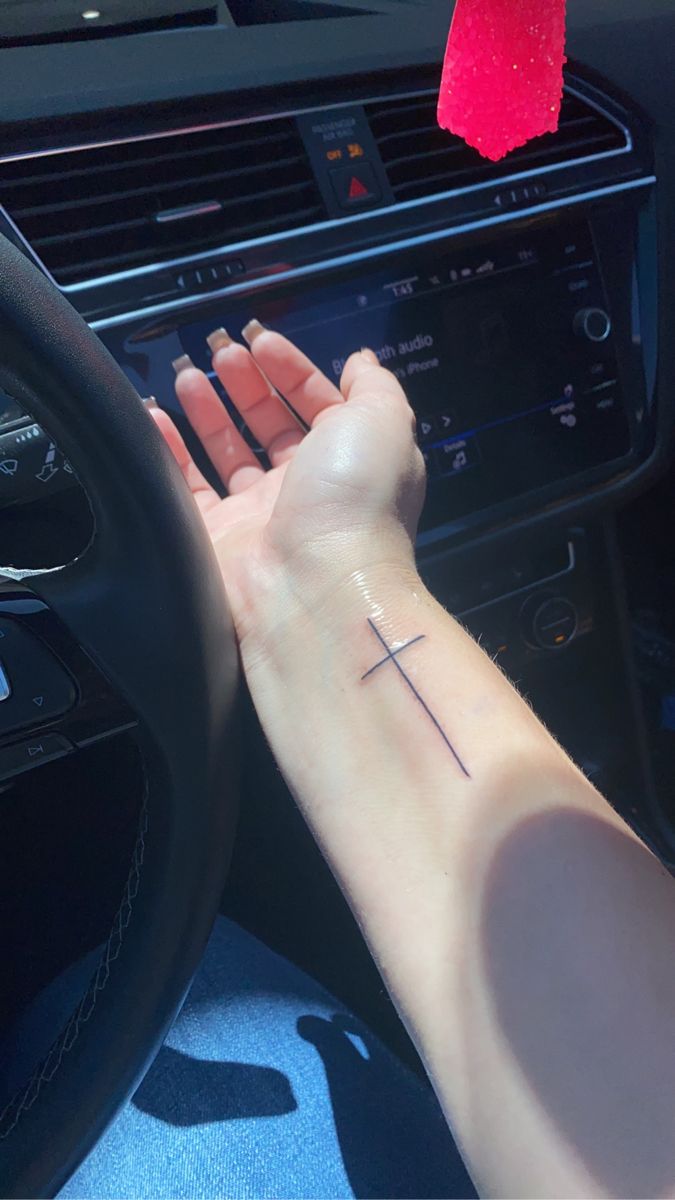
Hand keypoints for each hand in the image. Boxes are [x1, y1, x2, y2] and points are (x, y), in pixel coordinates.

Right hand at [152, 324, 425, 642]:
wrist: (314, 587)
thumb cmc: (354, 498)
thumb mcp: (384, 422)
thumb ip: (375, 386)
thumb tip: (361, 362)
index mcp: (349, 461)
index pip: (318, 405)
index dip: (291, 369)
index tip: (259, 340)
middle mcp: (305, 489)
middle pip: (270, 426)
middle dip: (246, 384)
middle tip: (218, 352)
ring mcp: (258, 517)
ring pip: (228, 454)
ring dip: (207, 411)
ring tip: (186, 377)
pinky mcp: (214, 538)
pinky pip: (186, 488)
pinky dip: (168, 451)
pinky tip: (154, 416)